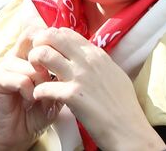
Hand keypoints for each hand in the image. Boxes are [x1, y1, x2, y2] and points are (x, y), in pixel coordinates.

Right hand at [0, 32, 60, 150]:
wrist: (16, 136)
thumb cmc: (34, 115)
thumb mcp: (52, 94)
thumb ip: (58, 79)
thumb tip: (69, 65)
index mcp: (25, 58)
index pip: (34, 34)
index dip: (48, 40)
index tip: (60, 56)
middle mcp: (13, 58)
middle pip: (33, 45)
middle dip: (48, 64)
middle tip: (51, 80)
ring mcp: (3, 68)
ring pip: (30, 66)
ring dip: (40, 82)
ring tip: (39, 96)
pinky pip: (20, 80)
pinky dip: (29, 91)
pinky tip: (29, 100)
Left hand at [28, 28, 164, 149]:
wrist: (132, 133)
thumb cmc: (124, 108)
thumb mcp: (114, 75)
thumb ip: (97, 63)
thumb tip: (85, 54)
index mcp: (97, 55)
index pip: (65, 32)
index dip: (51, 39)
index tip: (47, 50)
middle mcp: (87, 61)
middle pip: (51, 36)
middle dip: (37, 45)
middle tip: (36, 61)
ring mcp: (80, 77)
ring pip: (43, 54)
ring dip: (33, 64)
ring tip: (36, 76)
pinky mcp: (73, 96)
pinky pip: (44, 86)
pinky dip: (37, 92)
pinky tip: (39, 97)